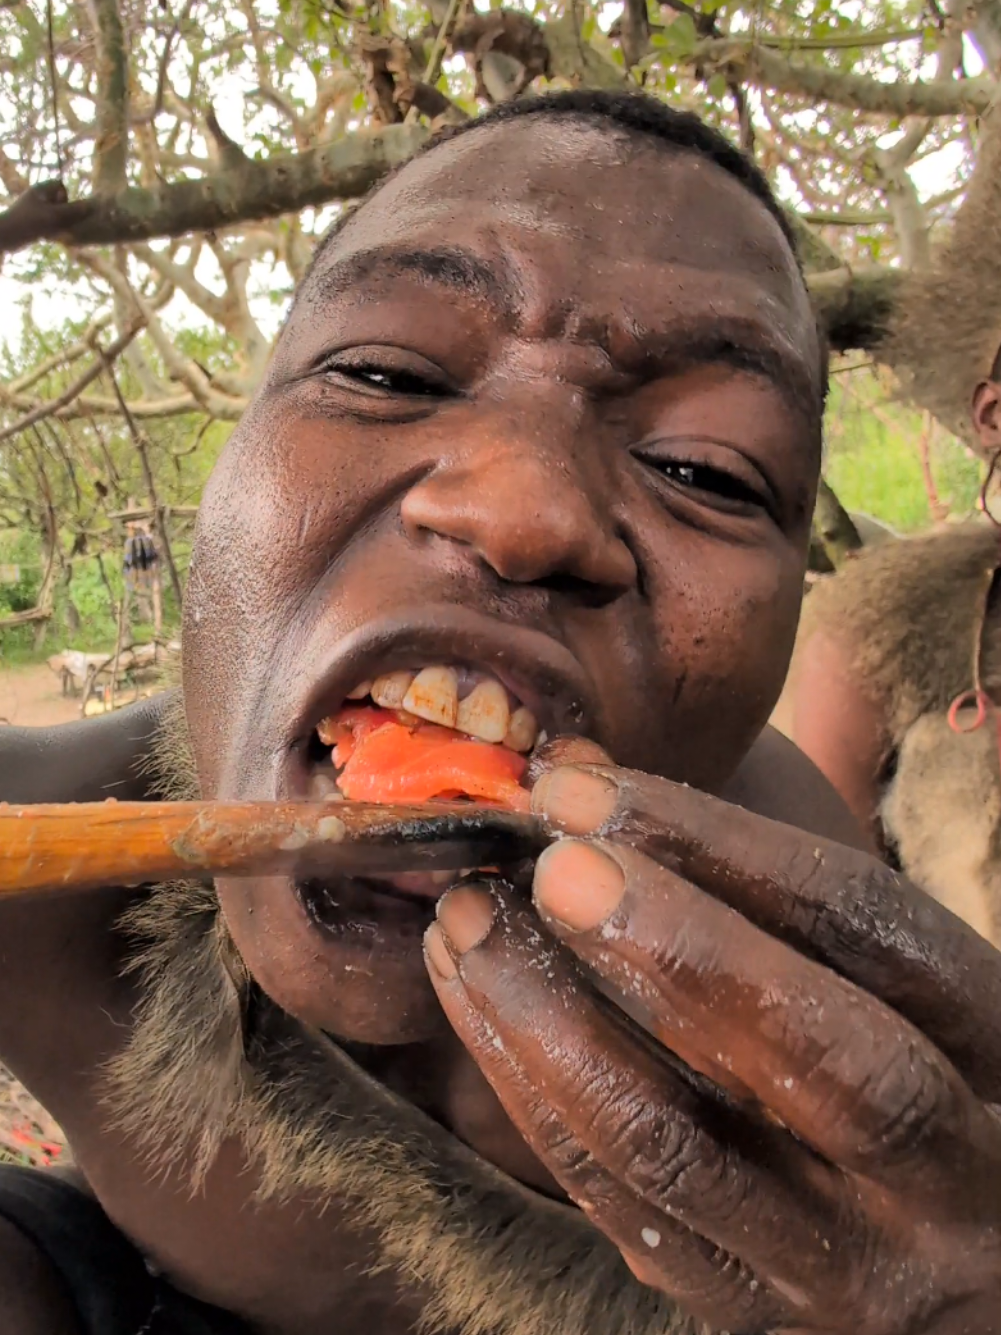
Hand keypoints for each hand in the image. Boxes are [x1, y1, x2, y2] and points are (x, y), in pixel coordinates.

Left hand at [424, 742, 1000, 1333]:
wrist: (939, 1250)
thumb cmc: (885, 1047)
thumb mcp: (872, 968)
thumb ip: (756, 888)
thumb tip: (580, 786)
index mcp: (995, 1045)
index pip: (874, 929)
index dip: (729, 848)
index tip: (595, 790)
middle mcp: (948, 1175)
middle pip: (826, 1061)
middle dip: (675, 949)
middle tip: (552, 865)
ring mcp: (846, 1265)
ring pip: (685, 1148)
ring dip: (554, 1019)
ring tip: (471, 918)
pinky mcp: (745, 1305)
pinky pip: (617, 1202)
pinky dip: (528, 1090)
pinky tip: (474, 996)